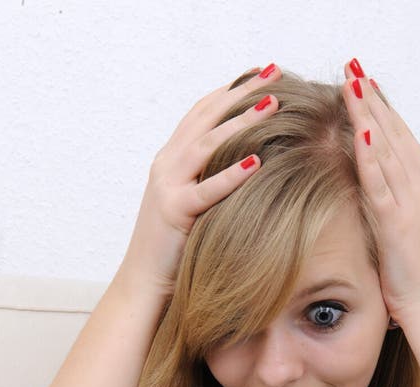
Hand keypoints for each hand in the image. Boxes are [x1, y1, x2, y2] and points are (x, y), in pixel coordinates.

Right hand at [119, 64, 282, 302]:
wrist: (144, 281)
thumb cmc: (176, 247)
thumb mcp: (194, 202)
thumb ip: (211, 177)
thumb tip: (251, 161)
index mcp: (171, 160)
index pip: (202, 113)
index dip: (231, 90)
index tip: (262, 72)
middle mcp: (166, 165)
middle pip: (205, 118)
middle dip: (241, 92)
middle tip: (274, 73)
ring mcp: (167, 187)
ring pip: (205, 145)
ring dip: (240, 122)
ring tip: (272, 105)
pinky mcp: (173, 213)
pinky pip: (206, 190)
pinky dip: (231, 175)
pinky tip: (256, 162)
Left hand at [342, 59, 419, 326]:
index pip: (403, 139)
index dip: (385, 110)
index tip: (367, 84)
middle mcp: (419, 190)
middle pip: (393, 135)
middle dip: (373, 101)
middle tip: (353, 69)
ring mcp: (409, 205)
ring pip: (385, 151)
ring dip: (367, 116)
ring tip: (351, 85)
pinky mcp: (395, 224)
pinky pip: (379, 183)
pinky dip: (369, 157)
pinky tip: (358, 131)